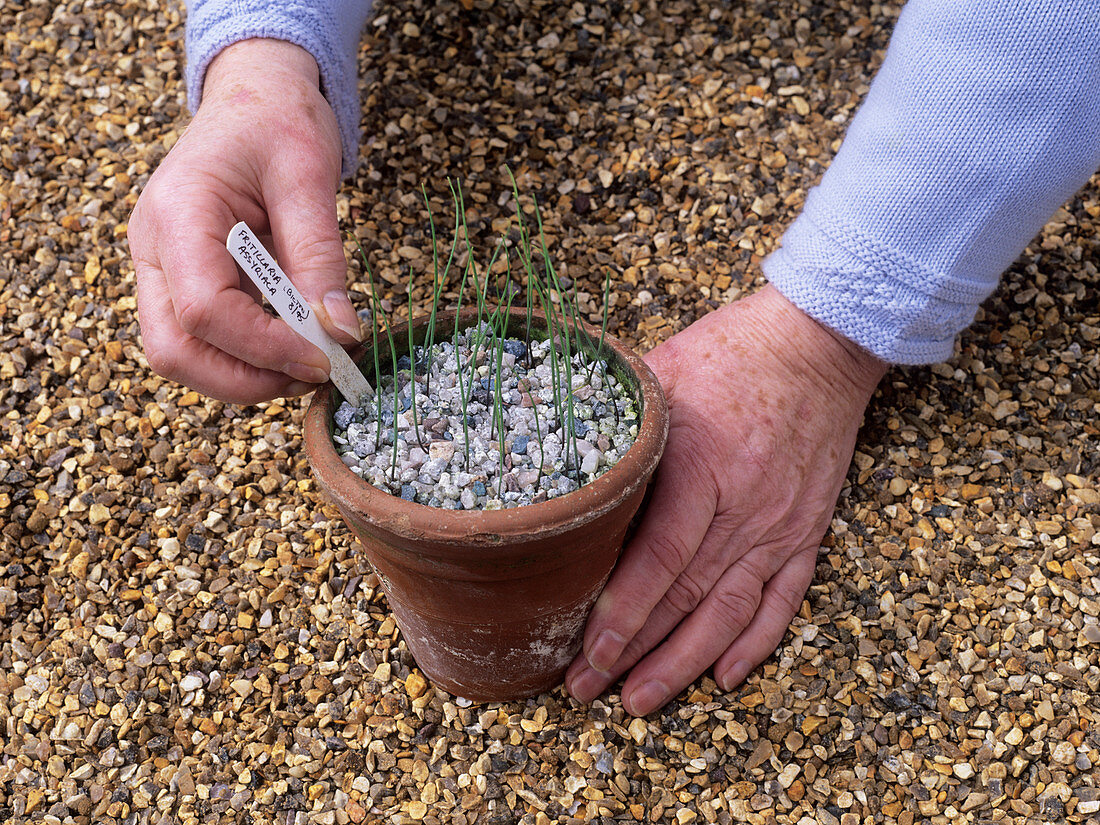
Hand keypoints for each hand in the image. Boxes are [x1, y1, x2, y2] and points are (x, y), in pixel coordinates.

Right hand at [130, 38, 359, 403]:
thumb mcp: (310, 176)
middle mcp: (155, 248)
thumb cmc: (278, 121)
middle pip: (175, 351)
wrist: (254, 97)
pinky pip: (205, 341)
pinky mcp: (184, 282)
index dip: (265, 347)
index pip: (203, 310)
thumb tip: (341, 333)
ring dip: (248, 376)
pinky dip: (251, 357)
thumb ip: (321, 256)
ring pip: (183, 356)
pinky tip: (298, 344)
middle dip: (247, 380)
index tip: (325, 358)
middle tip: (316, 373)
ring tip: (313, 360)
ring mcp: (163, 269)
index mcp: (177, 213)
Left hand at [566, 285, 886, 714]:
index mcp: (703, 468)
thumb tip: (561, 465)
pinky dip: (756, 643)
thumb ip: (619, 428)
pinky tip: (724, 677)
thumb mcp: (662, 377)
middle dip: (634, 652)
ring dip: (685, 663)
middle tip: (588, 688)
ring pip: (731, 613)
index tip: (586, 653)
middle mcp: (746, 509)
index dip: (622, 615)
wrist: (819, 344)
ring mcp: (781, 526)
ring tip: (643, 699)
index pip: (658, 560)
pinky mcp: (806, 531)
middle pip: (686, 599)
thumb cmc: (730, 354)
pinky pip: (784, 600)